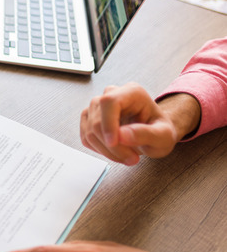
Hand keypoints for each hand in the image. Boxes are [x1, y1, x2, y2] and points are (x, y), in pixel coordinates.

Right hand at [80, 83, 200, 164]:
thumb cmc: (160, 131)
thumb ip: (145, 134)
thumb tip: (121, 135)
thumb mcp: (163, 136)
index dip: (108, 123)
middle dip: (112, 146)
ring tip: (127, 157)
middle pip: (98, 120)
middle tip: (131, 159)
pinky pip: (86, 138)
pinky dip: (100, 150)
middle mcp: (111, 95)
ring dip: (107, 151)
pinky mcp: (89, 119)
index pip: (109, 102)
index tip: (113, 143)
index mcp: (132, 92)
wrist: (153, 134)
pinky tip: (115, 152)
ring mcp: (97, 106)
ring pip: (90, 131)